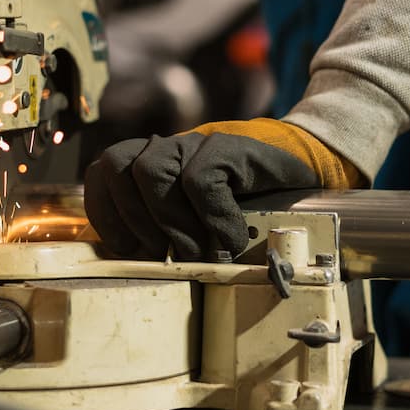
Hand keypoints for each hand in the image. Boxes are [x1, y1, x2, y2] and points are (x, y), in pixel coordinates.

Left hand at [84, 118, 358, 260]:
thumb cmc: (250, 207)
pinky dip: (211, 218)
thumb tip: (138, 266)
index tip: (130, 250)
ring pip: (150, 171)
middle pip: (117, 169)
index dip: (107, 214)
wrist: (307, 170)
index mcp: (153, 164)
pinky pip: (201, 181)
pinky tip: (232, 237)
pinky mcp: (229, 146)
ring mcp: (197, 143)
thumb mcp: (199, 223)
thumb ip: (167, 231)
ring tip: (199, 249)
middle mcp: (170, 148)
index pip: (102, 174)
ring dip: (170, 221)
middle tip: (167, 256)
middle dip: (135, 221)